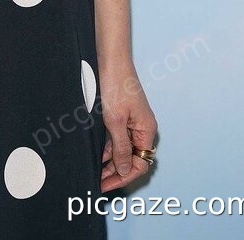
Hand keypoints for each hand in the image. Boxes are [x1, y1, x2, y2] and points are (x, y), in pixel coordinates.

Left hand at [98, 58, 157, 192]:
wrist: (111, 57)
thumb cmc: (116, 84)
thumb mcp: (115, 120)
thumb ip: (120, 147)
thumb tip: (125, 169)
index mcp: (147, 130)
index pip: (140, 164)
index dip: (123, 176)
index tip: (106, 185)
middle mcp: (143, 127)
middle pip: (133, 158)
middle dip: (117, 172)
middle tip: (99, 182)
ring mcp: (133, 120)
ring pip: (124, 149)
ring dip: (112, 161)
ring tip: (96, 173)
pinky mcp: (123, 113)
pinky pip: (119, 137)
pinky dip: (109, 148)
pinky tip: (98, 155)